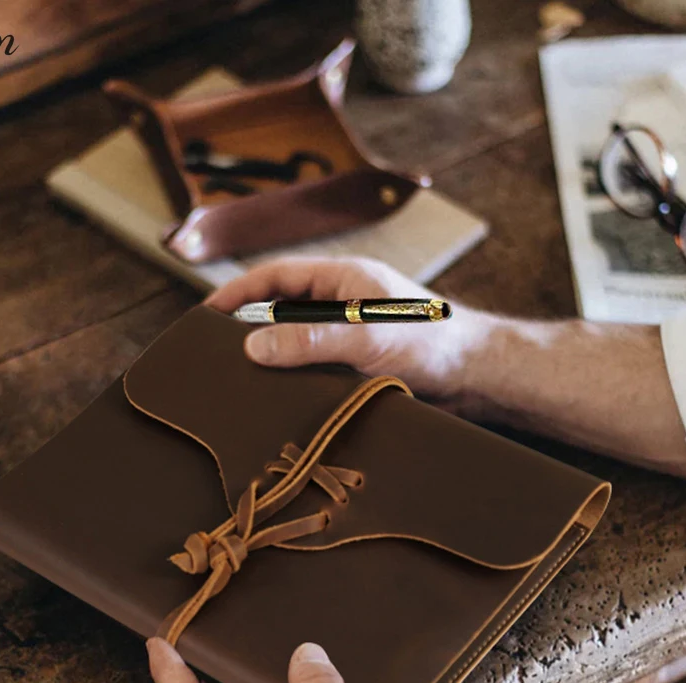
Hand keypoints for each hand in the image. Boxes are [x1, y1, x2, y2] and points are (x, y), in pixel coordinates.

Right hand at [206, 257, 487, 404]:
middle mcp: (344, 303)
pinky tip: (284, 402)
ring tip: (243, 383)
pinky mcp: (361, 365)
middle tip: (218, 356)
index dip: (240, 292)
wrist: (479, 376)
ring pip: (299, 344)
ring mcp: (352, 335)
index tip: (207, 314)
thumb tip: (254, 348)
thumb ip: (312, 342)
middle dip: (250, 329)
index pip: (277, 277)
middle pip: (282, 310)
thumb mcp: (367, 337)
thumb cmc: (434, 343)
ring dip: (276, 360)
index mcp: (344, 279)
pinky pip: (318, 368)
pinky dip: (298, 381)